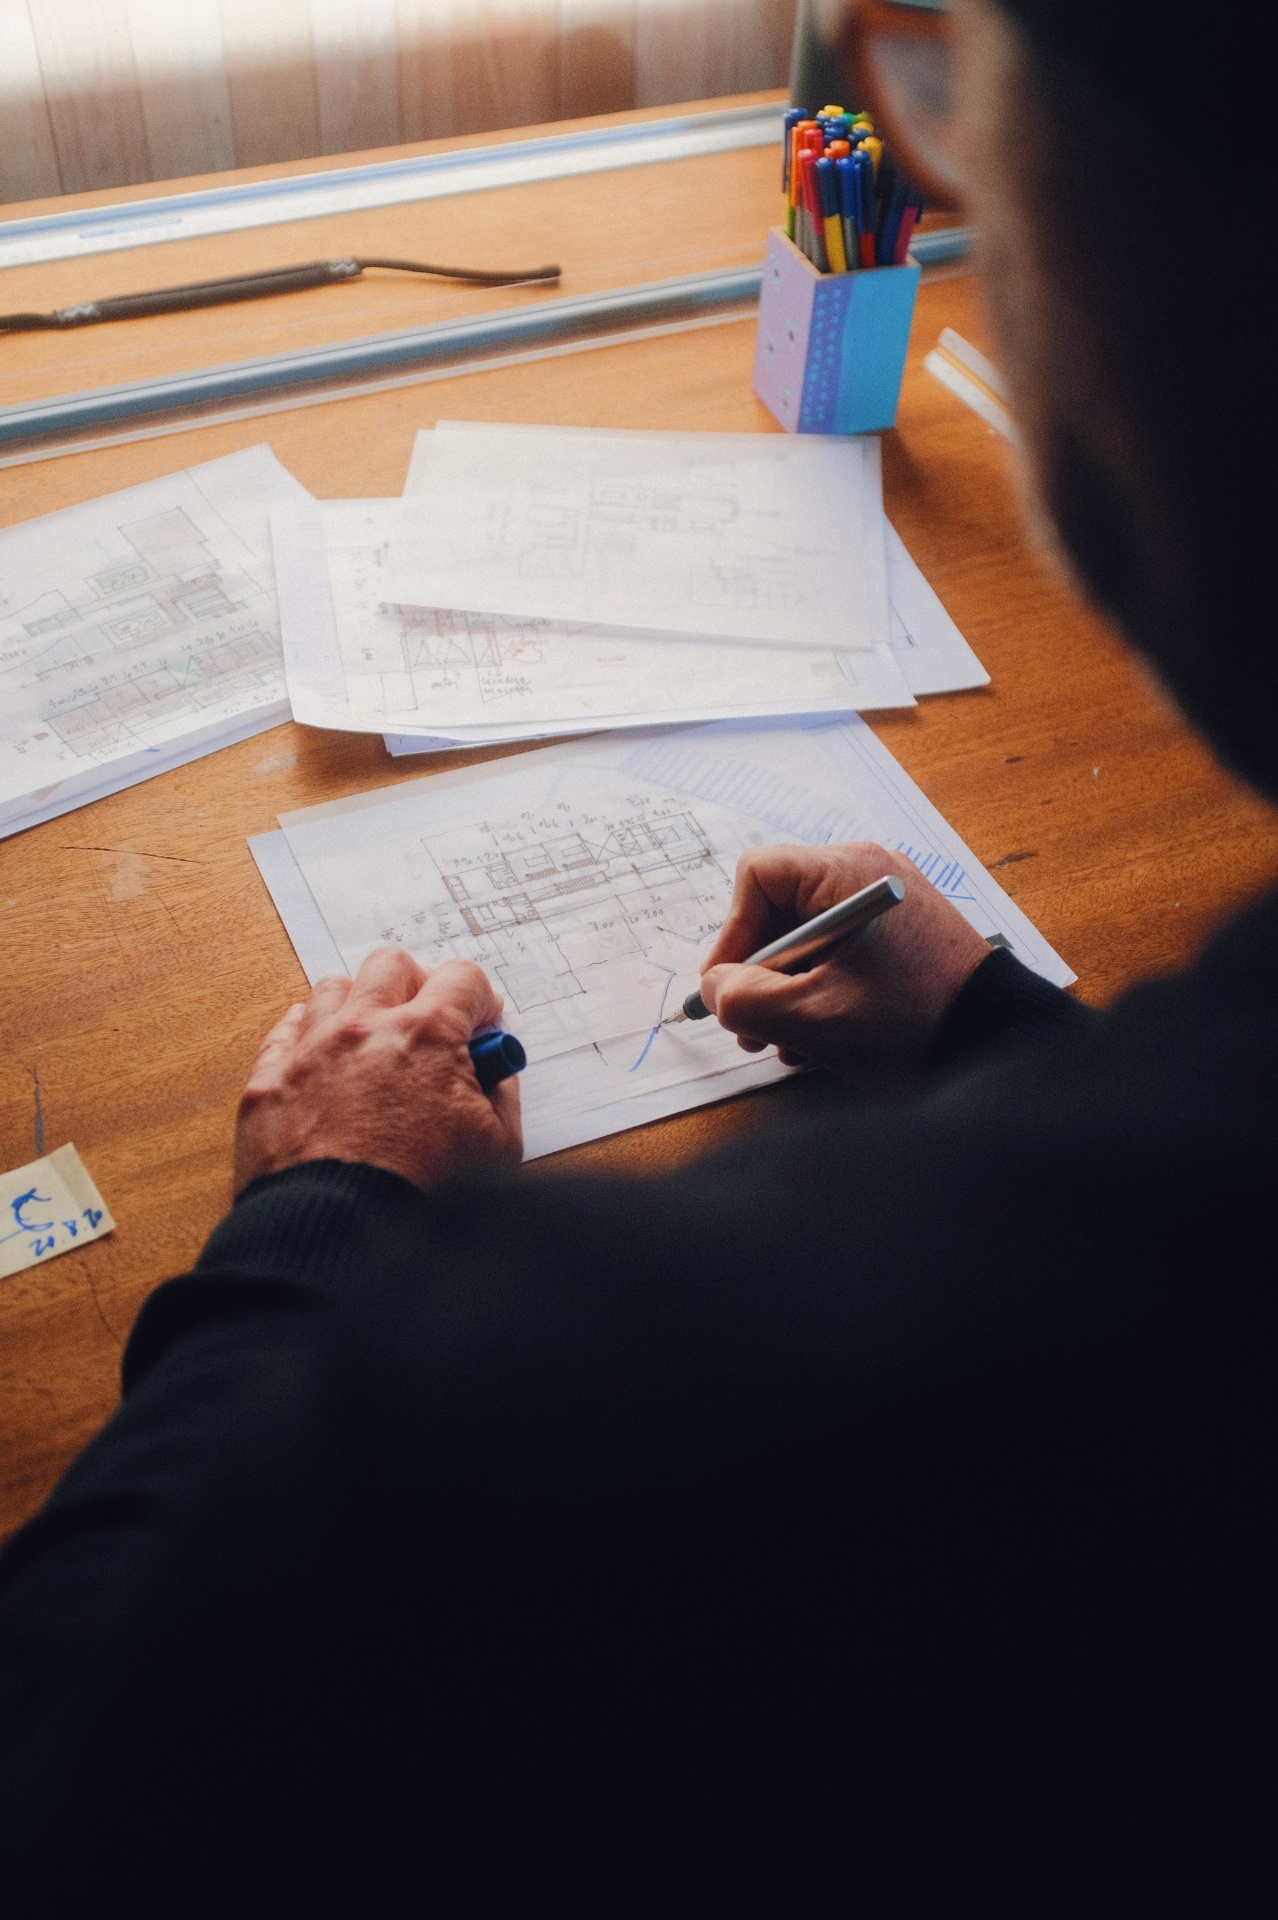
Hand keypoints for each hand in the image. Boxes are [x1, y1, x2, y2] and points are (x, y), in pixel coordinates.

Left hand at [234, 948, 522, 1193]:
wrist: (338, 1244)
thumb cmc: (420, 1199)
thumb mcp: (498, 1150)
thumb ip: (502, 1095)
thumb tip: (495, 1071)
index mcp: (427, 1036)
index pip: (463, 977)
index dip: (480, 1000)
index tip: (480, 1025)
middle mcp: (364, 1028)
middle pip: (392, 965)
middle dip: (417, 986)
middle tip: (428, 1025)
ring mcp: (309, 1051)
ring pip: (333, 989)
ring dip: (359, 1007)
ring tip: (372, 1047)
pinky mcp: (268, 1082)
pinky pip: (286, 1029)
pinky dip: (309, 1036)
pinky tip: (326, 1063)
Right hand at [698, 844, 990, 1074]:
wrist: (1000, 1045)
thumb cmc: (916, 1025)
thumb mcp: (813, 1019)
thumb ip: (745, 1000)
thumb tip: (714, 989)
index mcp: (849, 874)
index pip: (758, 876)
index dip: (732, 934)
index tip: (729, 988)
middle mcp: (869, 874)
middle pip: (779, 908)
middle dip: (759, 973)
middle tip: (752, 1026)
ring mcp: (887, 903)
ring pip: (806, 936)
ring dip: (786, 990)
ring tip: (788, 1041)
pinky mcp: (901, 933)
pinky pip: (839, 950)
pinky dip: (820, 988)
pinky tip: (822, 1034)